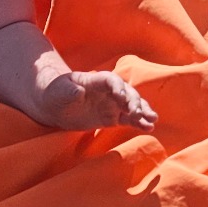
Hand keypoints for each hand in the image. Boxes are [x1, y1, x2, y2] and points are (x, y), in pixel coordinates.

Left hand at [37, 68, 157, 132]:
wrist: (55, 105)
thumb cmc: (55, 93)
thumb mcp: (59, 92)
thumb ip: (69, 91)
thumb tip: (78, 92)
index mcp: (95, 80)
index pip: (111, 80)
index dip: (118, 87)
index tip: (122, 98)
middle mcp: (107, 91)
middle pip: (126, 92)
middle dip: (134, 102)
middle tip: (138, 114)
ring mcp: (111, 104)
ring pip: (131, 105)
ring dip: (142, 111)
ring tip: (152, 120)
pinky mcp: (112, 117)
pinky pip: (128, 119)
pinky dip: (139, 122)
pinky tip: (149, 127)